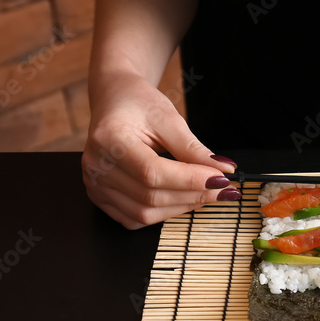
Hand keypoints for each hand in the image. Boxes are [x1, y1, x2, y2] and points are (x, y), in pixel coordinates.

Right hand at [81, 70, 237, 228]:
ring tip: (205, 194)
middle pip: (150, 197)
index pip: (153, 172)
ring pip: (144, 213)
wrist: (115, 101)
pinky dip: (163, 214)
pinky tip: (182, 200)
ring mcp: (95, 185)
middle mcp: (96, 166)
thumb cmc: (139, 104)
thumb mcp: (169, 119)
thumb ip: (194, 149)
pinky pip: (134, 219)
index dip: (190, 181)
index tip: (221, 180)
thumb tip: (224, 171)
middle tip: (222, 189)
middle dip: (192, 196)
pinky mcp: (100, 197)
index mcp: (109, 139)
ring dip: (181, 207)